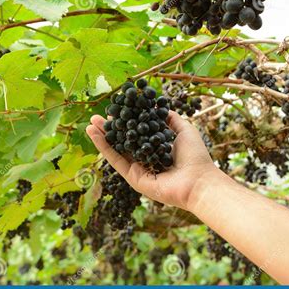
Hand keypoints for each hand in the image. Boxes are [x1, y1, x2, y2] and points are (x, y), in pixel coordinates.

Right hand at [86, 111, 222, 210]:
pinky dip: (104, 147)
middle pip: (123, 141)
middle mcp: (146, 159)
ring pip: (116, 150)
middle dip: (110, 129)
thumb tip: (159, 108)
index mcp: (157, 149)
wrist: (197, 180)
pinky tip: (94, 134)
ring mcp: (138, 169)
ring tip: (90, 123)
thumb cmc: (195, 156)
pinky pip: (116, 160)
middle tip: (97, 117)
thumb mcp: (184, 130)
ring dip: (102, 137)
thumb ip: (170, 119)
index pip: (137, 133)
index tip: (117, 109)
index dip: (126, 122)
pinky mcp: (133, 178)